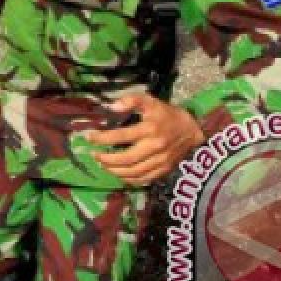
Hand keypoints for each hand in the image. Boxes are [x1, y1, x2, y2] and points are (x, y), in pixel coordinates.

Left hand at [87, 93, 204, 185]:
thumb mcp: (150, 101)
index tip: (90, 138)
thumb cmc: (166, 114)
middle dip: (106, 159)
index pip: (121, 136)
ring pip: (133, 172)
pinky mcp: (163, 170)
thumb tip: (111, 106)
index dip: (103, 138)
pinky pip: (143, 179)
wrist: (191, 130)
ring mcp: (160, 161)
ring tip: (103, 164)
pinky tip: (119, 174)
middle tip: (95, 155)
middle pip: (126, 159)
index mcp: (149, 129)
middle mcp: (155, 147)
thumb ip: (131, 100)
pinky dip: (128, 179)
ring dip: (114, 171)